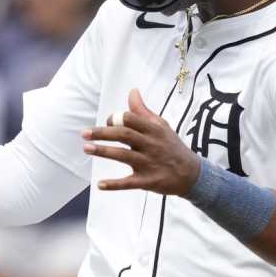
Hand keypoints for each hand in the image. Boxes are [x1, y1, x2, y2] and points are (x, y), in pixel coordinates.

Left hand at [81, 89, 202, 193]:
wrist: (191, 174)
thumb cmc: (171, 146)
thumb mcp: (161, 127)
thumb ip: (143, 111)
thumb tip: (132, 92)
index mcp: (153, 130)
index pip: (131, 119)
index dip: (116, 119)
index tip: (107, 122)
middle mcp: (151, 145)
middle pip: (124, 136)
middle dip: (103, 133)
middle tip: (84, 133)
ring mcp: (149, 164)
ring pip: (123, 156)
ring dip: (103, 152)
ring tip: (86, 148)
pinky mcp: (148, 181)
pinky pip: (129, 183)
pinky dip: (114, 184)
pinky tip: (100, 184)